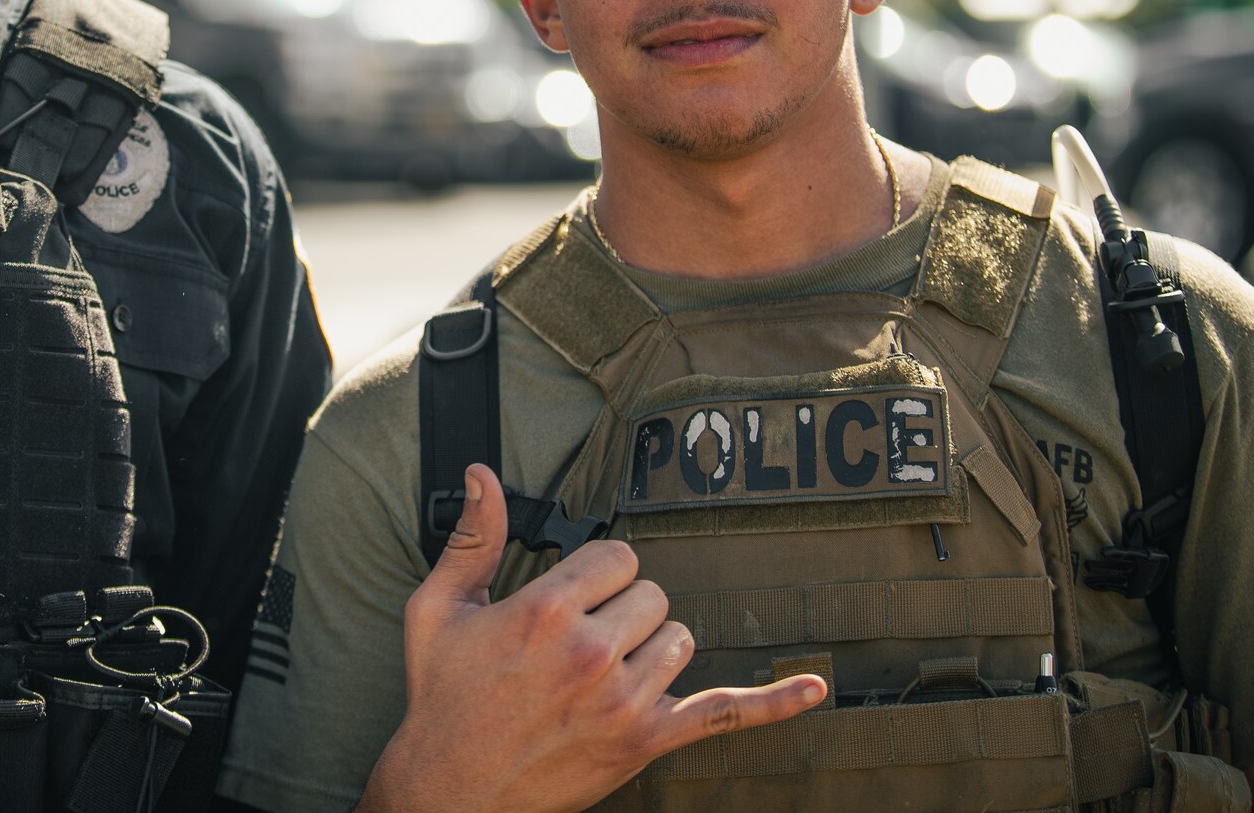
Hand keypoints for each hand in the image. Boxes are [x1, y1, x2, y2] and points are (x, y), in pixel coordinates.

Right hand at [357, 465, 824, 812]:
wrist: (450, 790)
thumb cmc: (442, 697)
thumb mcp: (439, 609)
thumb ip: (473, 537)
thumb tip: (481, 473)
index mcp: (545, 611)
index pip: (616, 557)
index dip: (594, 575)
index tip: (570, 599)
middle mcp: (592, 652)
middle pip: (651, 594)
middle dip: (621, 609)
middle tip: (577, 642)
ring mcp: (624, 700)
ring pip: (678, 640)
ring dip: (650, 648)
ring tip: (600, 673)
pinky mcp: (646, 742)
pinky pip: (724, 714)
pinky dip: (774, 703)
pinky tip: (814, 687)